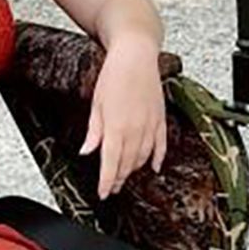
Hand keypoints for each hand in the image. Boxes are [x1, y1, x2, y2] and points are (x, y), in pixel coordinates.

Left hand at [79, 38, 167, 199]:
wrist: (136, 55)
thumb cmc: (114, 75)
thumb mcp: (96, 104)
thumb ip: (95, 131)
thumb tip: (87, 151)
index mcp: (116, 127)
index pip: (111, 163)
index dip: (106, 182)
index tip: (103, 194)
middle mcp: (135, 129)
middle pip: (127, 163)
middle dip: (118, 178)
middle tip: (111, 188)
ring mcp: (150, 125)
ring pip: (143, 157)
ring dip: (133, 169)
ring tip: (125, 177)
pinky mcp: (160, 119)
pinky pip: (161, 145)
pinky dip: (158, 158)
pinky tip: (154, 168)